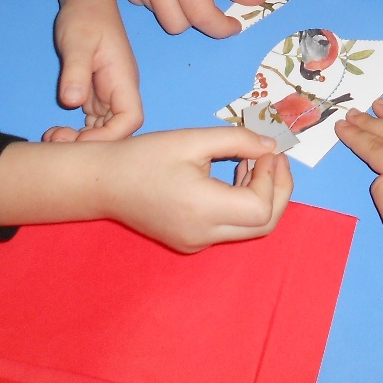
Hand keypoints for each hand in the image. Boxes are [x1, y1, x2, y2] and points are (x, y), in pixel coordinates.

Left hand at [43, 0, 142, 142]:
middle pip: (118, 130)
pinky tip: (58, 131)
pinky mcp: (97, 94)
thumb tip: (72, 102)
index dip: (110, 136)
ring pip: (104, 129)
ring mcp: (109, 94)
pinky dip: (79, 132)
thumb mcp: (77, 41)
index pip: (131, 118)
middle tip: (57, 139)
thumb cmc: (85, 18)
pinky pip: (93, 122)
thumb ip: (76, 71)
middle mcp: (120, 91)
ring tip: (53, 137)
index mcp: (123, 79)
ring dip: (82, 140)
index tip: (80, 138)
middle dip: (91, 142)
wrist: (85, 2)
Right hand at [98, 128, 293, 252]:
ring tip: (253, 161)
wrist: (103, 183)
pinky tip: (234, 176)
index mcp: (203, 209)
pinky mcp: (190, 242)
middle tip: (275, 159)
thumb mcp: (192, 139)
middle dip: (278, 191)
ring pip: (249, 229)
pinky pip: (229, 228)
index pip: (261, 208)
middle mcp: (203, 235)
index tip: (268, 151)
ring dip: (261, 196)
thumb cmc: (144, 156)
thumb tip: (272, 147)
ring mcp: (196, 243)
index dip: (273, 179)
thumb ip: (237, 141)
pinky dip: (242, 204)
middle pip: (263, 225)